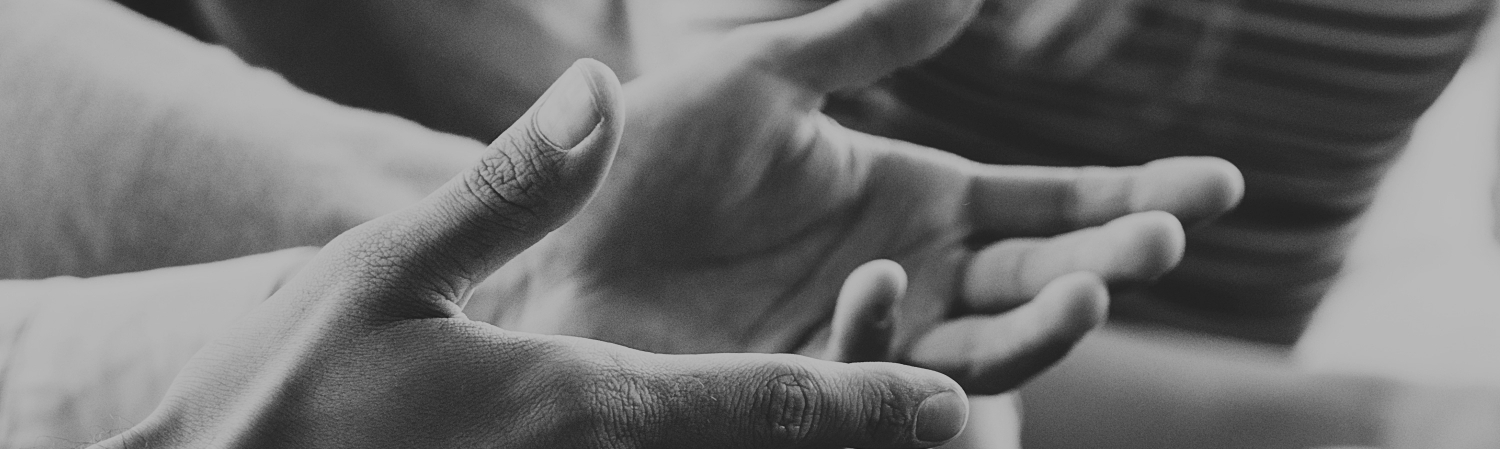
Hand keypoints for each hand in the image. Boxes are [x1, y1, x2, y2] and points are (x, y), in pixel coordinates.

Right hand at [92, 60, 970, 448]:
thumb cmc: (298, 386)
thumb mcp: (388, 268)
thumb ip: (505, 188)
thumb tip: (598, 91)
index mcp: (581, 408)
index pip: (756, 412)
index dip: (863, 404)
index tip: (954, 401)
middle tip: (976, 426)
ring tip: (923, 430)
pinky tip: (766, 444)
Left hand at [486, 0, 1242, 393]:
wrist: (542, 246)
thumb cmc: (641, 160)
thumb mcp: (759, 79)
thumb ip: (863, 39)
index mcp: (917, 200)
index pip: (1053, 203)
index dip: (1133, 194)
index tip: (1219, 185)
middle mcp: (911, 278)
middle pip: (1045, 278)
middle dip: (1116, 258)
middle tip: (1168, 234)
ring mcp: (866, 342)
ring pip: (990, 349)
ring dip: (1049, 322)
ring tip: (1086, 281)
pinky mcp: (813, 397)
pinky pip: (883, 385)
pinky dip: (902, 349)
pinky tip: (890, 294)